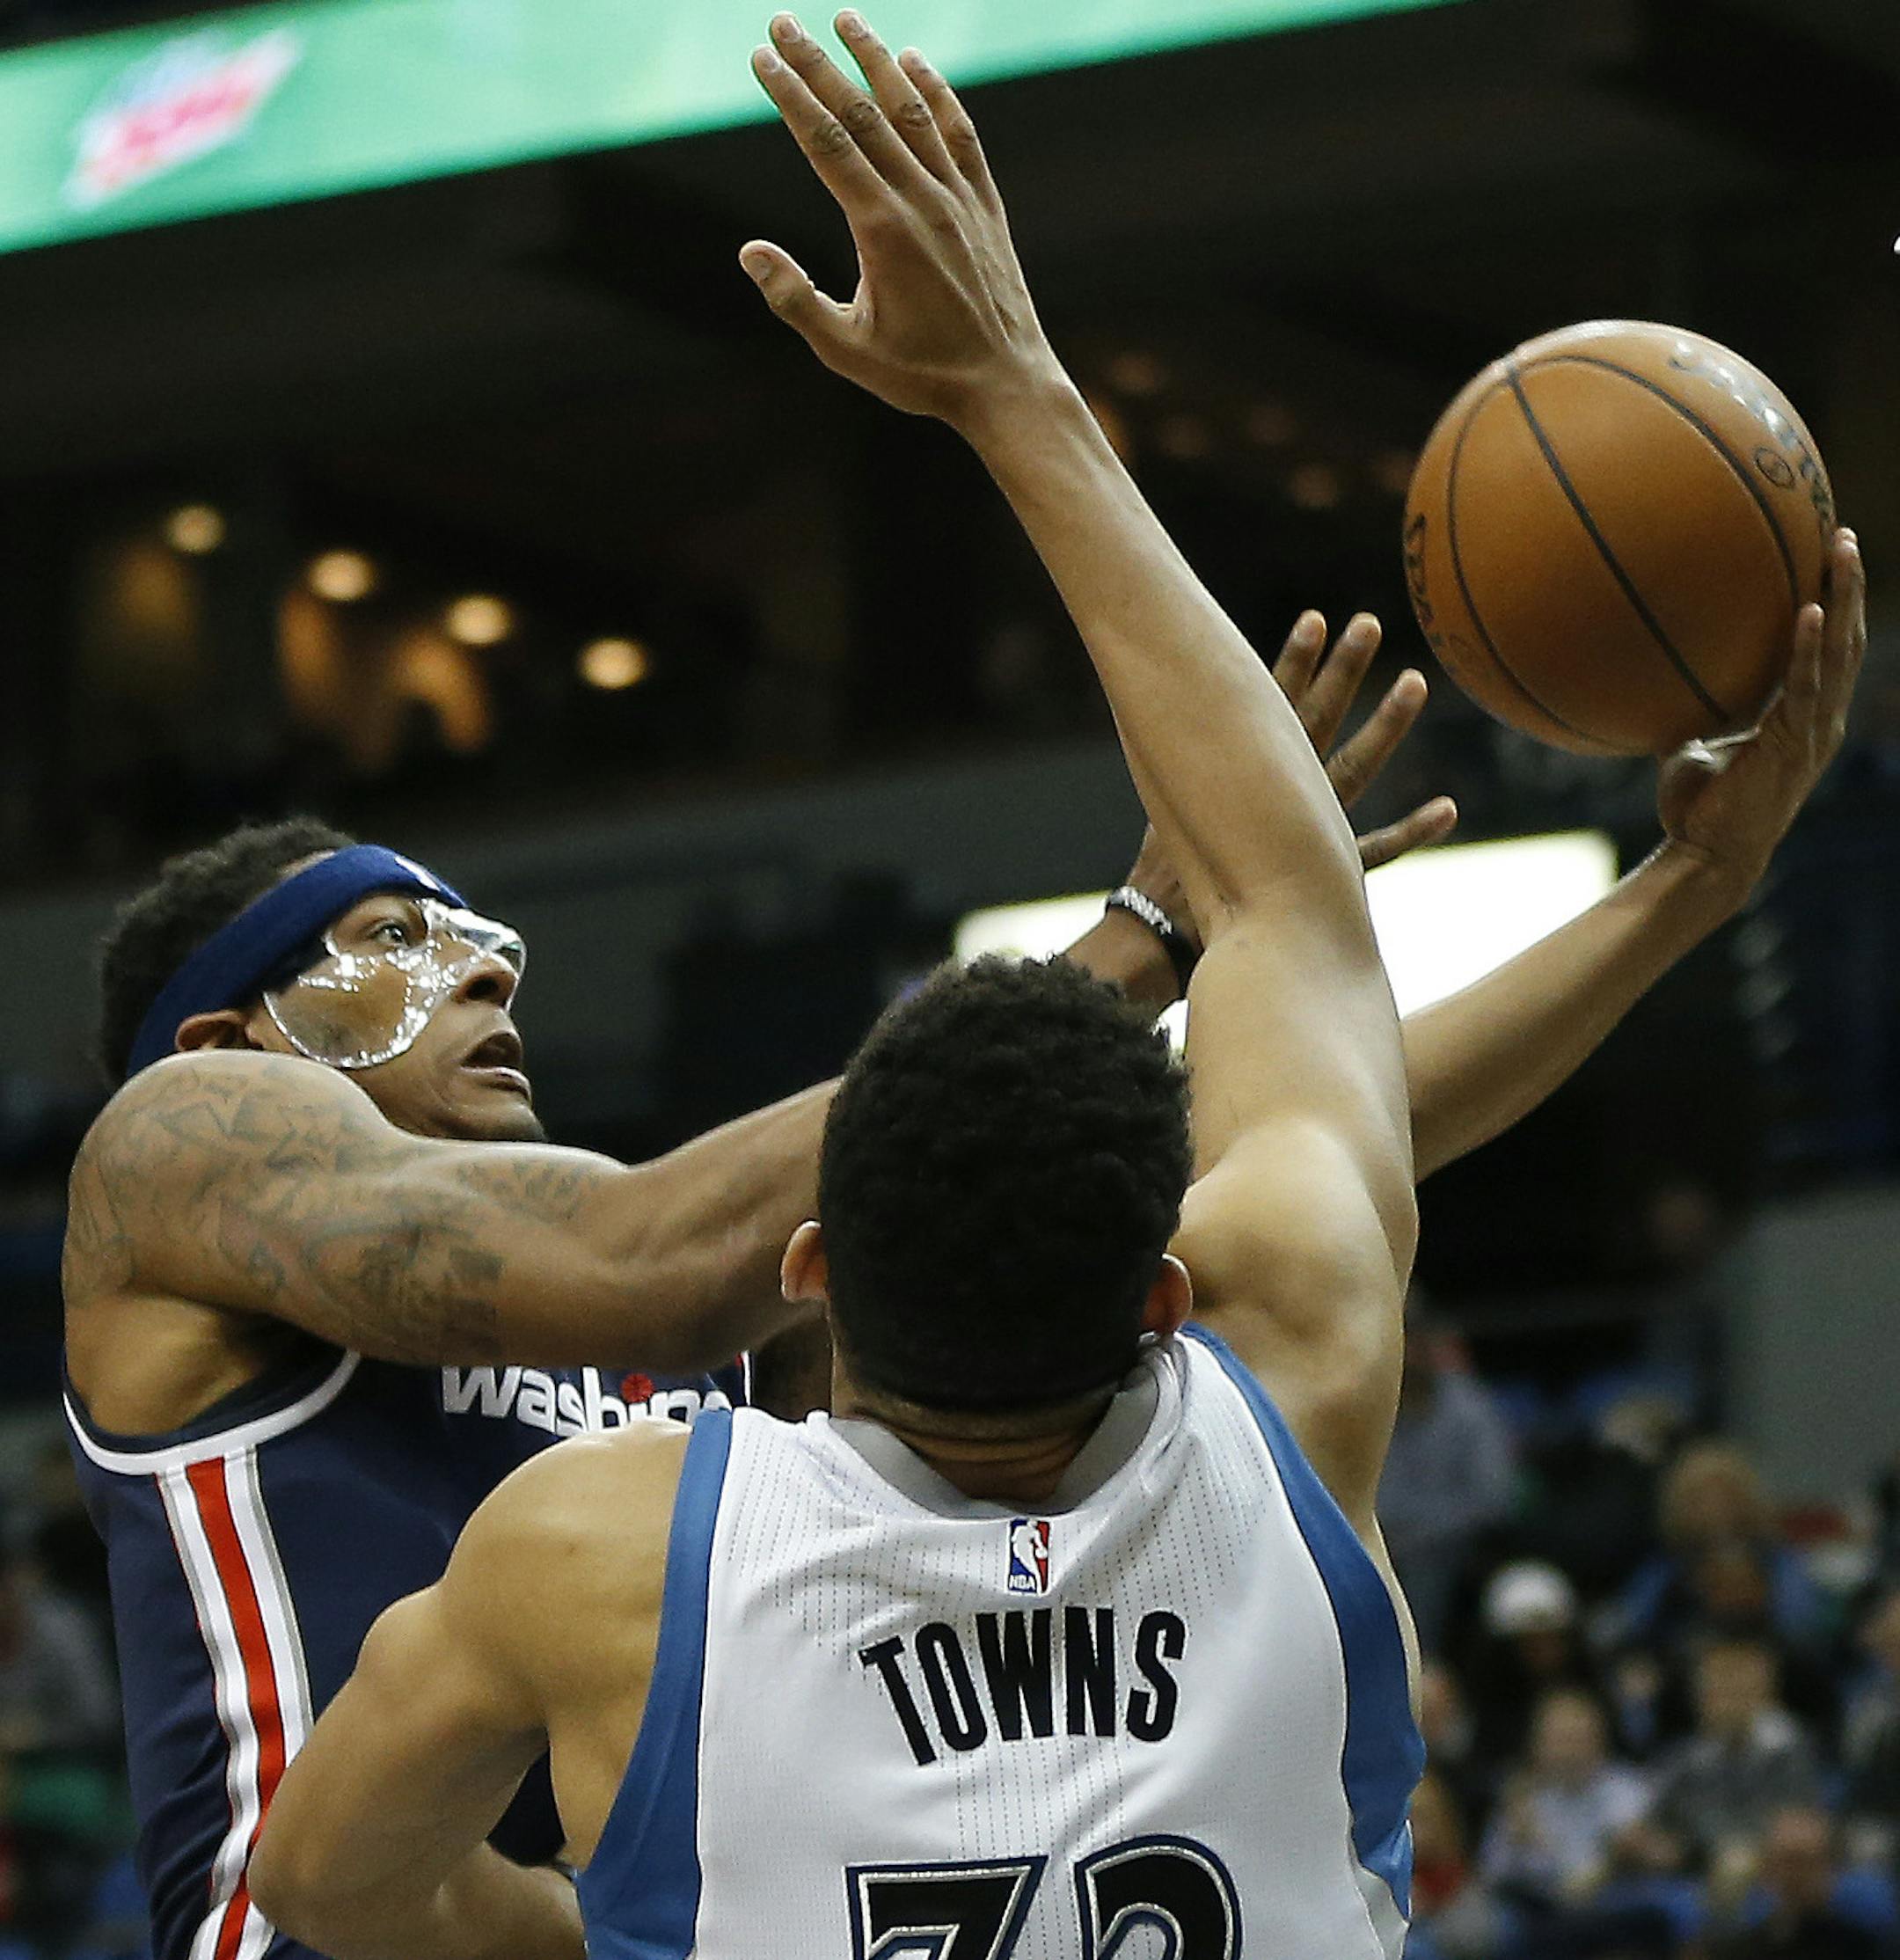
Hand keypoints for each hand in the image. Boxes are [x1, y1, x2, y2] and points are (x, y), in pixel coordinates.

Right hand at [742, 13, 1062, 429]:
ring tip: (847, 18)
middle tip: (783, 21)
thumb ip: (795, 300)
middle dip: (818, 63)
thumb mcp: (847, 351)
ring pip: (913, 111)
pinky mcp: (984, 205)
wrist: (1006, 385)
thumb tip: (749, 252)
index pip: (826, 144)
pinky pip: (960, 134)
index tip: (761, 57)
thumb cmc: (922, 375)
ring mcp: (958, 198)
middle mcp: (922, 201)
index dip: (791, 96)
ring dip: (876, 59)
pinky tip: (915, 61)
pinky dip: (937, 92)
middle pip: (861, 114)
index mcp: (882, 231)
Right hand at [1122, 611, 1458, 945]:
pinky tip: (1447, 807)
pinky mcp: (1323, 876)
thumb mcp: (1166, 803)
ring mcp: (1304, 831)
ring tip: (1415, 682)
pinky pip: (1376, 851)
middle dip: (1341, 670)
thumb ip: (1186, 763)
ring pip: (1352, 769)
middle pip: (1315, 720)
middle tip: (1368, 624)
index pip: (1270, 703)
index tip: (1315, 619)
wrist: (1159, 935)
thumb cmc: (1162, 871)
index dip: (1294, 661)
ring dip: (1385, 726)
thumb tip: (1161, 709)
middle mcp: (1277, 794)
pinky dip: (1411, 831)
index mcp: (1237, 773)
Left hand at [1656, 528, 1864, 896]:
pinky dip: (1808, 647)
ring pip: (1839, 652)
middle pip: (1847, 638)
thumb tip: (1655, 676)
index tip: (1828, 557)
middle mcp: (1819, 718)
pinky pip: (1804, 686)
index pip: (1829, 648)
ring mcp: (1813, 731)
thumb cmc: (1699, 806)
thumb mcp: (1696, 743)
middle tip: (1845, 535)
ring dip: (1843, 598)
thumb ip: (1695, 709)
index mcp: (1803, 715)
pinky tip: (1810, 610)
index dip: (1836, 604)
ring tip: (1841, 550)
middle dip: (1850, 585)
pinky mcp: (1794, 745)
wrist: (1707, 854)